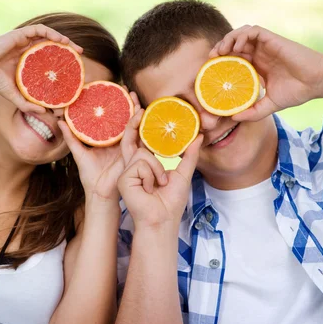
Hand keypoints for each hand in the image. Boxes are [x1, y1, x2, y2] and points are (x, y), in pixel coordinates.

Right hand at [0, 24, 82, 112]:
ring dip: (63, 40)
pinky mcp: (20, 34)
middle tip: (80, 57)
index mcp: (27, 62)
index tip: (74, 70)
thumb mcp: (14, 96)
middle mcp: (27, 50)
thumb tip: (46, 113)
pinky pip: (39, 30)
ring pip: (48, 36)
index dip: (62, 62)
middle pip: (52, 46)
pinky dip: (51, 33)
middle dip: (68, 50)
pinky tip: (61, 40)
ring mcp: (24, 41)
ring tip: (75, 48)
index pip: (49, 59)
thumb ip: (28, 104)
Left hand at [57, 92, 140, 203]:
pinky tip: (140, 113)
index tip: (114, 91)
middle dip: (129, 103)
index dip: (115, 105)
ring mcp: (127, 146)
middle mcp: (120, 140)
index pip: (114, 118)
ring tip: (135, 97)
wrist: (99, 192)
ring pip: (134, 124)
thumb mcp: (78, 153)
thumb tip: (60, 121)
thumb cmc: (90, 175)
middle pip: (126, 117)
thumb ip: (71, 137)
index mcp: (108, 139)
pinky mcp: (132, 153)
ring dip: (136, 109)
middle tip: (128, 89)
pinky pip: (136, 136)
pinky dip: (139, 124)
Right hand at [117, 104, 203, 228]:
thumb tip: (199, 135)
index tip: (141, 107)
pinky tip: (148, 188)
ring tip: (158, 184)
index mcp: (144, 164)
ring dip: (156, 169)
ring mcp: (127, 172)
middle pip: (137, 140)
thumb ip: (189, 154)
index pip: (143, 141)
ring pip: (143, 152)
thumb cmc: (171, 202)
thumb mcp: (183, 173)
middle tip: (138, 104)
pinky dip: (150, 175)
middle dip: (134, 121)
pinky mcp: (123, 178)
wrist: (162, 219)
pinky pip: (140, 163)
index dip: (139, 124)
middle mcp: (133, 166)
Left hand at [209, 25, 322, 121]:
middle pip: (233, 45)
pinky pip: (253, 31)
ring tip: (220, 52)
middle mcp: (259, 54)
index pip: (233, 59)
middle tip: (210, 59)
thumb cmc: (297, 92)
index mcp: (257, 67)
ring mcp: (265, 46)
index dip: (220, 62)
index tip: (210, 70)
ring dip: (227, 39)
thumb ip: (252, 112)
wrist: (316, 82)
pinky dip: (241, 35)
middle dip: (219, 49)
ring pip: (240, 35)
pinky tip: (236, 47)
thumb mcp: (269, 106)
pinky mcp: (272, 39)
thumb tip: (233, 118)